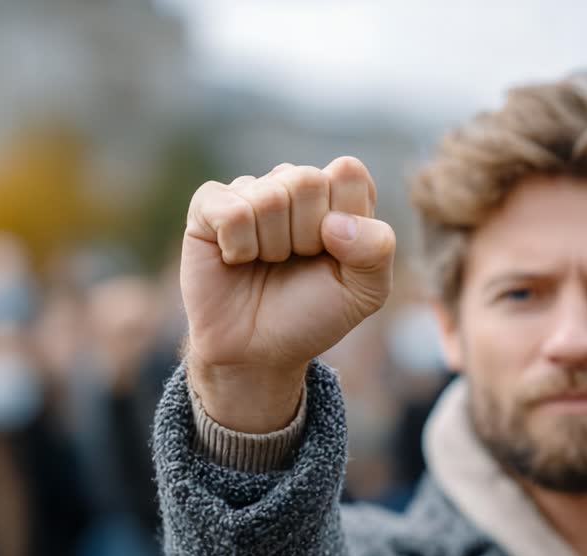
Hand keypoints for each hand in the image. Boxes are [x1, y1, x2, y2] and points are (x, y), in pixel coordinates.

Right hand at [180, 157, 395, 431]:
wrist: (259, 351)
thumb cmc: (312, 313)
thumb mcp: (366, 291)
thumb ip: (377, 249)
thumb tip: (334, 223)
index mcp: (337, 194)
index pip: (348, 173)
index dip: (344, 220)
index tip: (333, 253)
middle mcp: (293, 184)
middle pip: (307, 181)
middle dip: (306, 236)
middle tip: (296, 262)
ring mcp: (250, 191)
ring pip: (269, 197)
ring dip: (273, 246)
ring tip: (268, 263)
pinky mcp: (209, 206)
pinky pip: (230, 210)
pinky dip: (238, 247)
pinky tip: (236, 259)